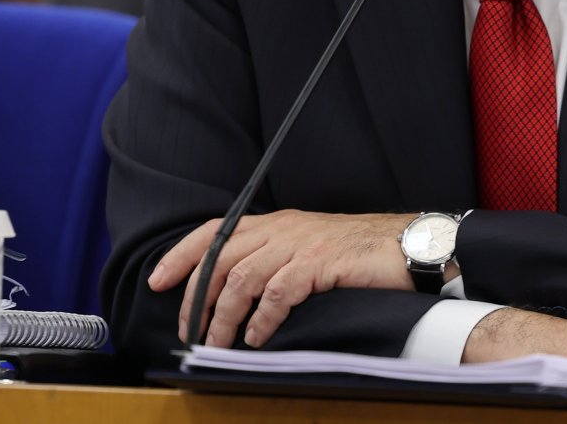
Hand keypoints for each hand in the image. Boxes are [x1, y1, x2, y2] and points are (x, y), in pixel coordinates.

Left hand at [149, 210, 414, 347]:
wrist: (410, 245)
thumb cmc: (361, 254)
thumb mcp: (311, 250)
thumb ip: (277, 262)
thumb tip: (238, 297)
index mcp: (279, 223)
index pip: (216, 231)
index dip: (182, 255)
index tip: (156, 280)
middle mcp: (285, 228)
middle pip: (221, 257)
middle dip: (196, 298)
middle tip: (189, 331)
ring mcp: (302, 243)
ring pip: (243, 278)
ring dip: (223, 316)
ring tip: (219, 343)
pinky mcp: (321, 262)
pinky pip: (279, 291)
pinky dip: (262, 318)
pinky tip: (257, 337)